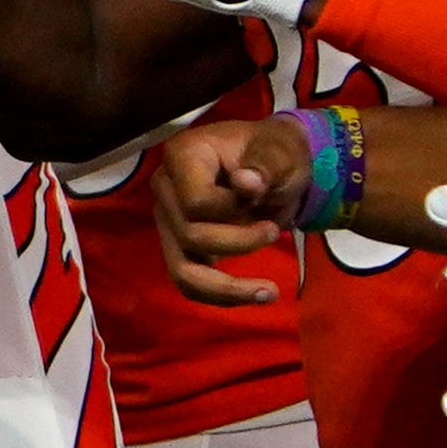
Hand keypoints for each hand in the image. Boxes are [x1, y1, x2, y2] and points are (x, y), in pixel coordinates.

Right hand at [149, 117, 306, 301]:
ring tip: (270, 291)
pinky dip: (221, 295)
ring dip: (229, 286)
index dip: (232, 211)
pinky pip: (189, 281)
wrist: (275, 162)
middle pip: (190, 235)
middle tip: (275, 230)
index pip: (196, 202)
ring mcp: (168, 218)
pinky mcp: (178, 242)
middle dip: (239, 243)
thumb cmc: (276, 152)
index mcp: (183, 155)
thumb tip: (245, 183)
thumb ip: (264, 166)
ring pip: (183, 271)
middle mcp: (164, 187)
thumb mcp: (281, 152)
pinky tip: (256, 296)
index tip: (263, 198)